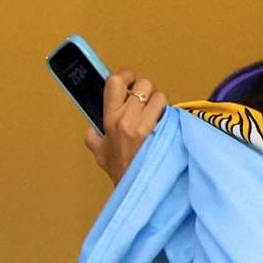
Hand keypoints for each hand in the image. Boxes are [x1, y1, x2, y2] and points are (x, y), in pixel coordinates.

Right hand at [84, 69, 168, 183]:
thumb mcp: (100, 152)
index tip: (129, 81)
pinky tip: (164, 125)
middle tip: (145, 102)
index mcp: (110, 119)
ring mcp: (146, 125)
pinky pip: (169, 111)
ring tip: (156, 114)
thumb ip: (94, 137)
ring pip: (159, 95)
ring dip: (159, 102)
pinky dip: (168, 114)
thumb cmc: (120, 170)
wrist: (136, 187)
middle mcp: (127, 119)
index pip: (115, 82)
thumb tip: (93, 128)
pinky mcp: (163, 131)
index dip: (125, 76)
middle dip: (146, 90)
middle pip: (143, 84)